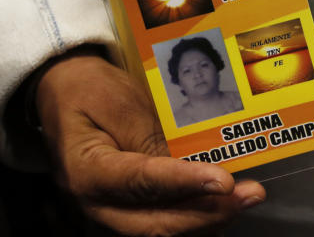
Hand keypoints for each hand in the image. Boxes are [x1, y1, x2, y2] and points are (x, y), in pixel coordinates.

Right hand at [36, 49, 265, 235]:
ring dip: (209, 218)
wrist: (64, 92)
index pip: (140, 183)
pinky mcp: (130, 207)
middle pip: (155, 223)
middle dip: (207, 213)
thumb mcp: (118, 101)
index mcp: (86, 171)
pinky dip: (198, 214)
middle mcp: (97, 203)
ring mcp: (113, 210)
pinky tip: (228, 201)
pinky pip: (165, 219)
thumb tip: (188, 167)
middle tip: (249, 194)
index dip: (185, 183)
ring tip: (247, 197)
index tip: (224, 181)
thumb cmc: (89, 91)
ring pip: (163, 228)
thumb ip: (149, 135)